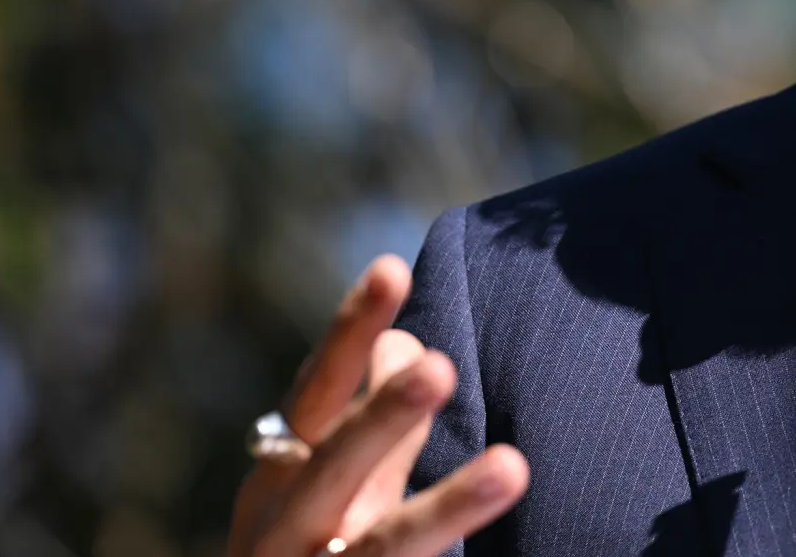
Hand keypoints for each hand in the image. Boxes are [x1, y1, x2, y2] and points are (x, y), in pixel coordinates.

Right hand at [227, 256, 528, 556]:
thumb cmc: (311, 554)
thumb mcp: (339, 487)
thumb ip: (377, 422)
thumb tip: (410, 340)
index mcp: (280, 480)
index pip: (317, 393)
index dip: (348, 332)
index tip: (392, 267)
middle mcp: (282, 534)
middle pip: (331, 468)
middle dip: (381, 420)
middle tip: (442, 366)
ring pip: (379, 552)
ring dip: (446, 509)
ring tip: (515, 466)